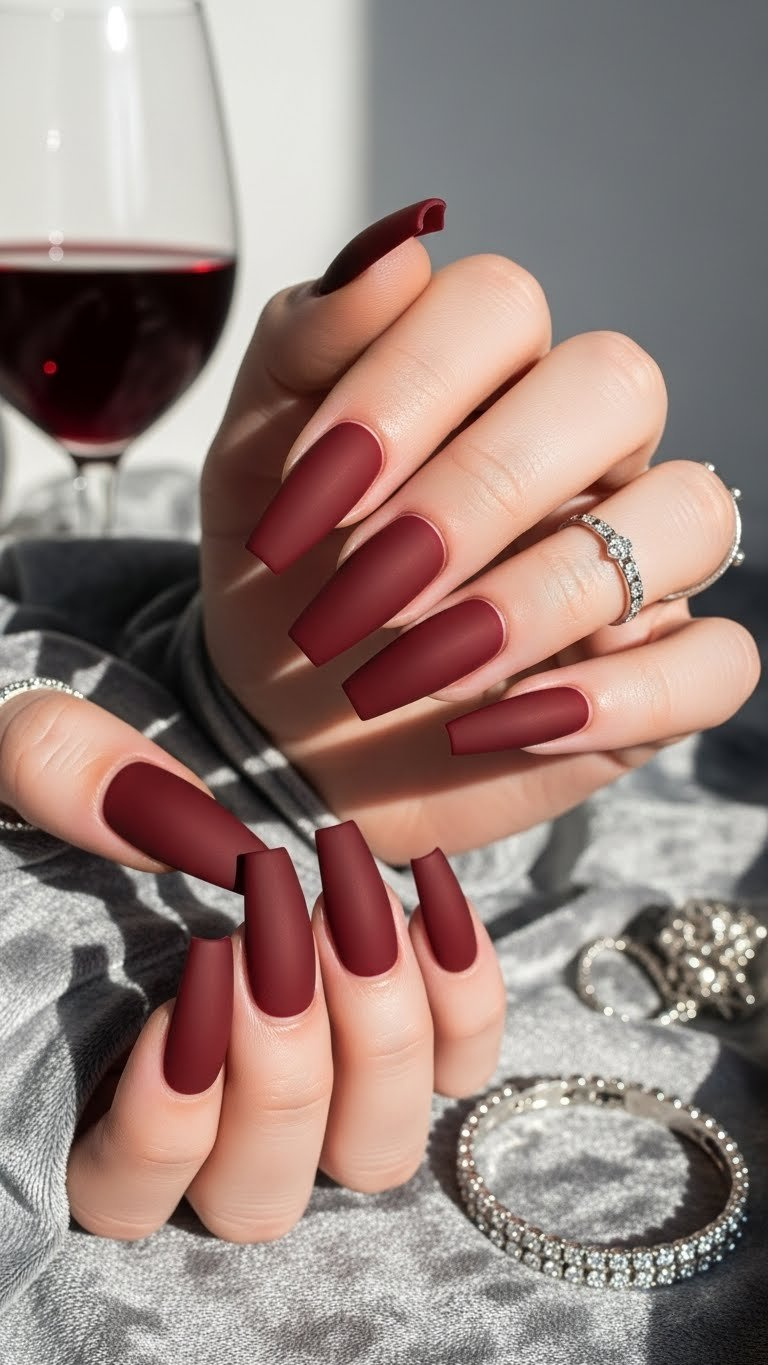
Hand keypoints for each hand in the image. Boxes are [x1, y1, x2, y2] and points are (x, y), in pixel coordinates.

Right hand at [0, 687, 503, 1241]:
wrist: (207, 731)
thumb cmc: (89, 769)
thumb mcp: (30, 749)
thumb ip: (55, 768)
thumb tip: (166, 816)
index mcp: (97, 1082)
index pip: (125, 1193)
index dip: (162, 1127)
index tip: (193, 977)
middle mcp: (222, 1112)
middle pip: (260, 1196)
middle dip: (279, 1066)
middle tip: (270, 922)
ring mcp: (330, 1080)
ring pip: (373, 1156)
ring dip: (373, 1034)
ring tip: (349, 899)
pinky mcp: (419, 1028)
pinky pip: (464, 1067)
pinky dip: (465, 993)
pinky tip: (427, 885)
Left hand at [200, 199, 759, 865]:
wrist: (289, 736)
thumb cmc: (286, 589)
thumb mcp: (254, 473)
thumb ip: (302, 350)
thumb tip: (397, 242)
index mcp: (485, 384)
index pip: (501, 305)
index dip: (407, 386)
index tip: (308, 496)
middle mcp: (579, 456)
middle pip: (615, 385)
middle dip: (479, 489)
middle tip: (366, 586)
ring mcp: (635, 563)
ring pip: (687, 513)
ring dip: (539, 598)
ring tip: (418, 671)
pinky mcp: (660, 675)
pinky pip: (715, 661)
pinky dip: (620, 696)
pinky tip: (506, 724)